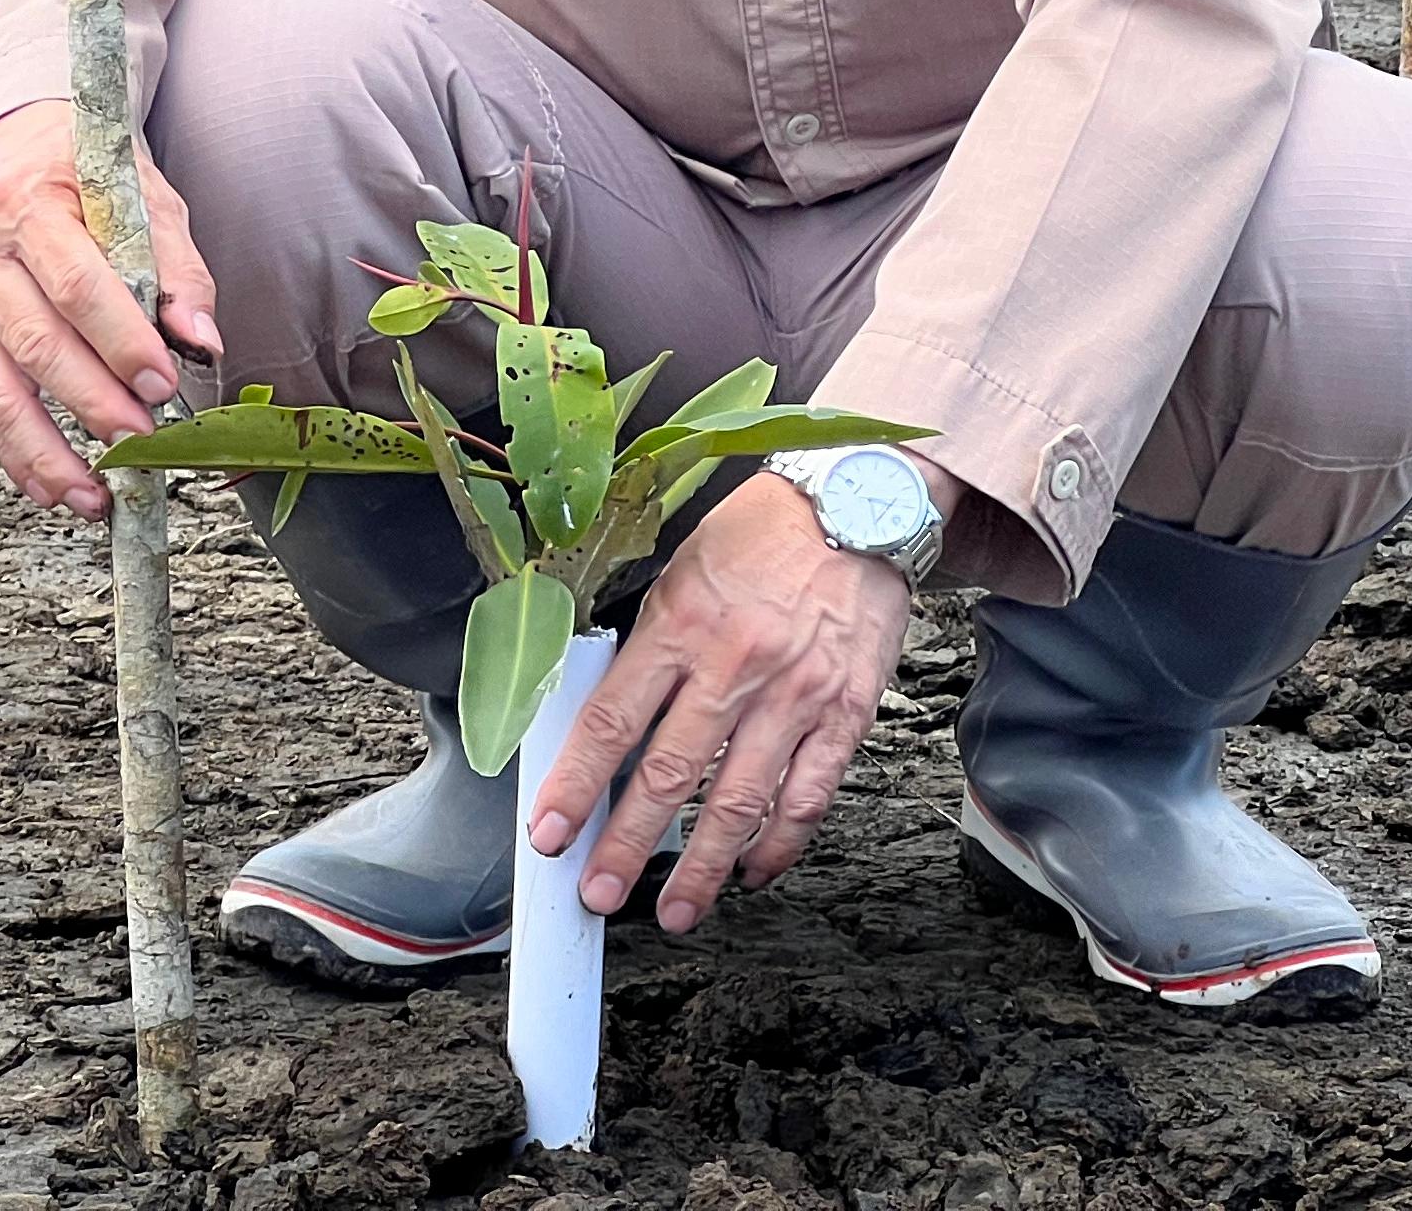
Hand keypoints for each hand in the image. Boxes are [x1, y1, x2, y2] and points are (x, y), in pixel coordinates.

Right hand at [0, 99, 221, 520]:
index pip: (77, 284)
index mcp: (30, 205)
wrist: (16, 148)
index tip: (162, 383)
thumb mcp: (144, 194)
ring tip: (95, 494)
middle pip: (37, 343)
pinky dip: (15, 452)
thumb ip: (177, 267)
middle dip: (93, 402)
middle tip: (141, 441)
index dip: (121, 341)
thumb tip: (202, 338)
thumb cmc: (85, 172)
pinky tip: (51, 486)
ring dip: (48, 452)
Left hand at [526, 462, 950, 927]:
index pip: (614, 720)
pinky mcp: (846, 712)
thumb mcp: (684, 570)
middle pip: (669, 775)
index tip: (550, 831)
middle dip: (627, 847)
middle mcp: (735, 664)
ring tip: (678, 910)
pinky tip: (755, 870)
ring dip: (703, 868)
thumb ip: (651, 645)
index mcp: (682, 624)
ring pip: (739, 801)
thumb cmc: (764, 535)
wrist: (861, 500)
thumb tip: (608, 721)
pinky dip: (780, 844)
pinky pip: (809, 795)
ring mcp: (795, 694)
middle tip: (598, 892)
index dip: (576, 784)